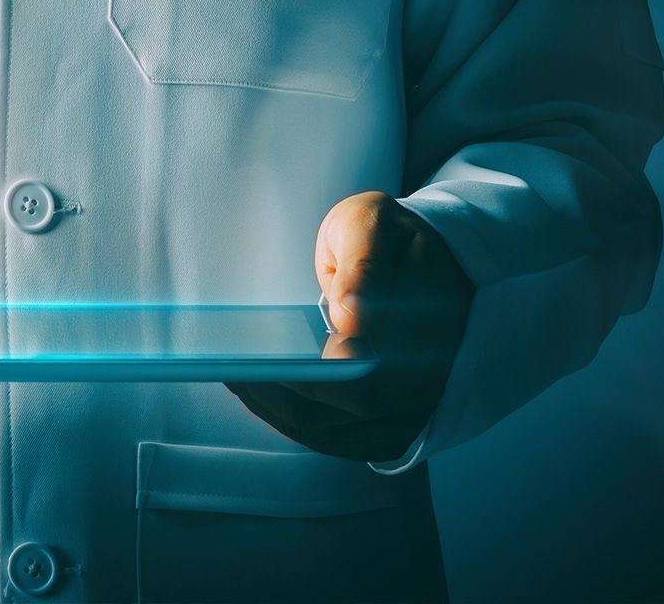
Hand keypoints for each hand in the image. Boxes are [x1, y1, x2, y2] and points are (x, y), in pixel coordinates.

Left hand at [227, 192, 471, 461]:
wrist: (424, 258)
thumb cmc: (391, 238)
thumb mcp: (374, 224)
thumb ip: (365, 263)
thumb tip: (353, 317)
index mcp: (430, 330)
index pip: (365, 377)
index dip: (310, 382)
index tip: (257, 365)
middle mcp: (429, 380)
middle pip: (347, 414)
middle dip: (282, 399)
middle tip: (232, 372)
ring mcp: (414, 407)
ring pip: (341, 434)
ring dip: (283, 414)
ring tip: (240, 383)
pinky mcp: (394, 420)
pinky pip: (343, 440)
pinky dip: (299, 425)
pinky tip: (266, 399)